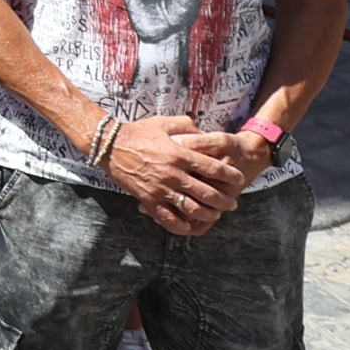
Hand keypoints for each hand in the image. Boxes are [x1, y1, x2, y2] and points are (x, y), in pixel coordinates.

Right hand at [102, 114, 244, 233]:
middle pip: (207, 193)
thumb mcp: (164, 122)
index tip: (239, 179)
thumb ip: (187, 125)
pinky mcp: (149, 200)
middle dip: (224, 200)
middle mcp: (173, 174)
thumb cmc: (138, 132)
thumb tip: (203, 132)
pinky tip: (190, 226)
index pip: (213, 168)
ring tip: (215, 214)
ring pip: (191, 209)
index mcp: (180, 154)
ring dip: (208, 214)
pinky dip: (181, 225)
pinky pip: (168, 218)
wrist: (110, 145)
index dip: (230, 175)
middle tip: (232, 203)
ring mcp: (160, 189)